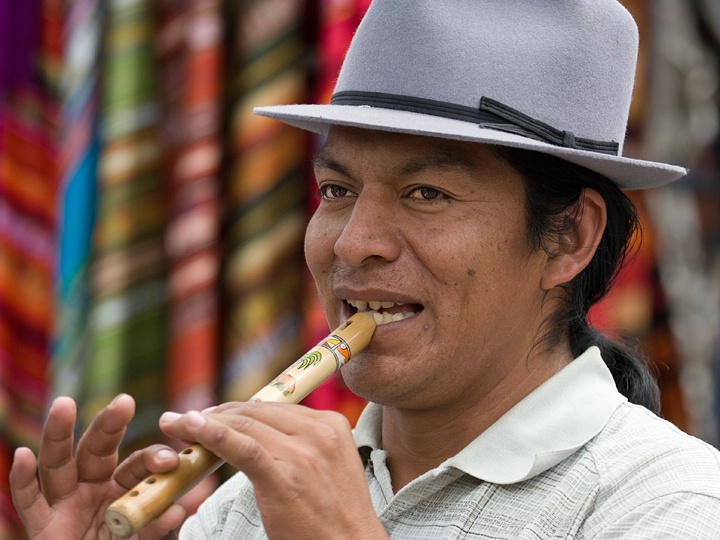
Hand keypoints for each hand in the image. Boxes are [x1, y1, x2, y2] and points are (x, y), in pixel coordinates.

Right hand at [10, 394, 185, 538]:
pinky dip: (23, 480)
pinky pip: (30, 503)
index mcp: (121, 488)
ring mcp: (65, 507)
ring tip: (64, 405)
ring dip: (58, 434)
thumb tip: (176, 510)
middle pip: (96, 450)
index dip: (152, 457)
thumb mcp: (145, 536)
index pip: (136, 464)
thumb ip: (157, 523)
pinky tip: (23, 456)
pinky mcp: (44, 530)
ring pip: (57, 465)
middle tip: (125, 402)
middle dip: (109, 425)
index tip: (171, 460)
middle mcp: (91, 490)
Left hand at [159, 402, 388, 539]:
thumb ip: (302, 444)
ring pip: (244, 425)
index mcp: (331, 424)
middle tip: (185, 420)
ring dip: (204, 422)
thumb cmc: (334, 515)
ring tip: (176, 424)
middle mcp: (319, 431)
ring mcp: (303, 452)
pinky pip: (242, 447)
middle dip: (217, 413)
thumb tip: (258, 432)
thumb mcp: (328, 467)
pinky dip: (212, 434)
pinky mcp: (284, 477)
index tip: (211, 415)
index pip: (275, 407)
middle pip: (257, 412)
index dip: (237, 409)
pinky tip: (190, 428)